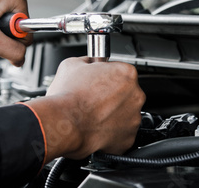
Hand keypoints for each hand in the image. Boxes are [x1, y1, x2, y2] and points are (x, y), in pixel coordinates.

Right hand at [26, 57, 145, 160]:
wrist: (63, 124)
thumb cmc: (67, 97)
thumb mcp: (72, 64)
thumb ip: (87, 61)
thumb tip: (88, 63)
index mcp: (126, 73)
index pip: (121, 71)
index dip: (107, 76)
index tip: (98, 81)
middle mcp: (136, 95)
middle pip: (126, 93)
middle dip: (112, 96)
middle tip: (93, 98)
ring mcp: (134, 118)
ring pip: (125, 114)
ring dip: (112, 114)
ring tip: (92, 114)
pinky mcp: (128, 138)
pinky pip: (122, 133)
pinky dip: (111, 131)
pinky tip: (96, 127)